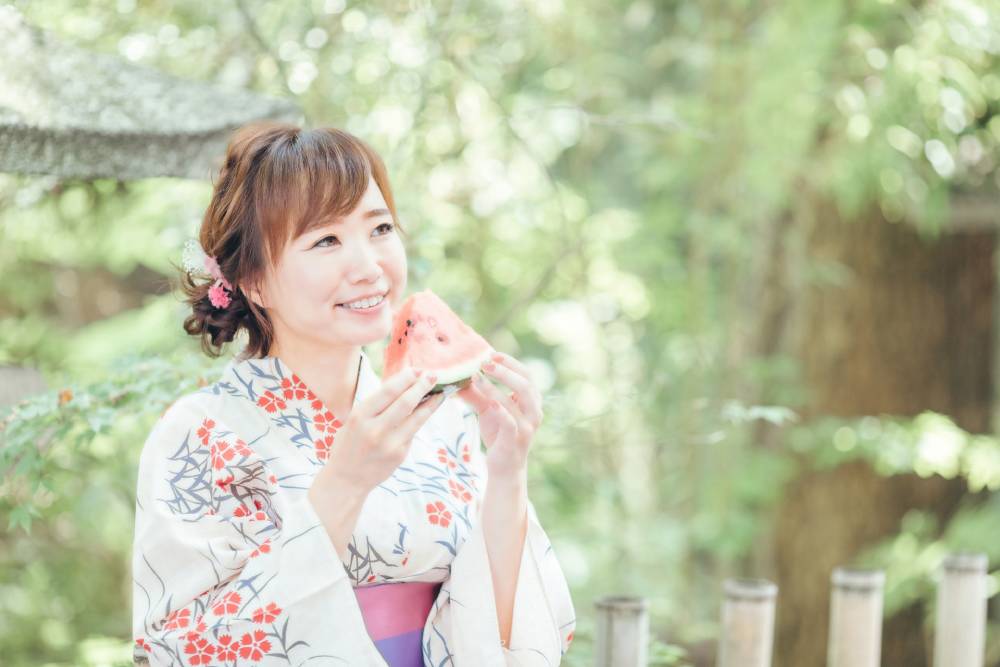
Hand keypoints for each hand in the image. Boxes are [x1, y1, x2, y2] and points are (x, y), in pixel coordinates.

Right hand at [316, 367, 446, 497]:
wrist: (346, 479)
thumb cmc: (349, 444)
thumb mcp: (354, 420)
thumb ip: (376, 405)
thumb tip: (404, 384)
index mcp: (360, 416)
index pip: (388, 391)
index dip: (406, 378)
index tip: (417, 370)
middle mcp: (375, 429)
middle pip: (406, 402)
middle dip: (422, 386)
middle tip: (433, 375)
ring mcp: (390, 444)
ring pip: (417, 418)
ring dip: (431, 403)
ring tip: (440, 392)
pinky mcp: (400, 455)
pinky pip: (413, 432)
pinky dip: (421, 419)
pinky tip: (428, 409)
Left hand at [456, 351, 542, 478]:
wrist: (504, 467)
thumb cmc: (499, 434)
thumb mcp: (487, 410)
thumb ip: (476, 393)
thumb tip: (458, 376)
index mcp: (531, 401)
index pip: (526, 374)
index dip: (510, 363)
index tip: (491, 354)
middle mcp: (534, 411)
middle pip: (526, 383)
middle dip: (506, 370)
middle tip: (485, 362)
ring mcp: (527, 426)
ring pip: (519, 400)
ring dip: (498, 387)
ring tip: (479, 377)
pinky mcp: (517, 439)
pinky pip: (511, 422)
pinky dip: (501, 410)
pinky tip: (489, 402)